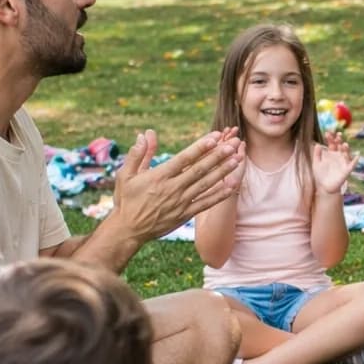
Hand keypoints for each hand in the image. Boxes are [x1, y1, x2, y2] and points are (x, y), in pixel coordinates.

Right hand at [112, 128, 244, 239]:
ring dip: (223, 171)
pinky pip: (206, 203)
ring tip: (237, 159)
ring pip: (206, 184)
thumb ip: (139, 154)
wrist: (128, 230)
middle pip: (199, 169)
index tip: (215, 136)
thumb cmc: (126, 199)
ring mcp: (180, 202)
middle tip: (233, 144)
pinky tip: (233, 185)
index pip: (184, 158)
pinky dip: (220, 194)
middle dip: (218, 156)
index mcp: (159, 176)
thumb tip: (145, 133)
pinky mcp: (185, 214)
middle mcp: (172, 188)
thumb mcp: (127, 175)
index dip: (200, 147)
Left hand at [312, 131, 357, 194]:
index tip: (327, 132)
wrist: (324, 187)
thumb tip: (317, 144)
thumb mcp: (316, 163)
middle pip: (340, 146)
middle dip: (339, 140)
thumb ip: (316, 154)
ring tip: (344, 144)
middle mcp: (338, 156)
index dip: (330, 138)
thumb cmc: (320, 175)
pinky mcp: (347, 170)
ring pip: (346, 153)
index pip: (332, 144)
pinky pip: (352, 164)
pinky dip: (355, 160)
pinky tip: (357, 155)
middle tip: (338, 135)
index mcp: (331, 153)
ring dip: (346, 149)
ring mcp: (343, 162)